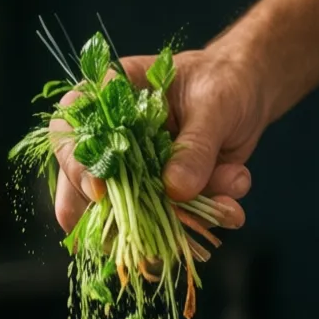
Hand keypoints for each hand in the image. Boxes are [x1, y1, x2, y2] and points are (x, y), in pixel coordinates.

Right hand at [50, 50, 266, 233]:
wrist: (249, 91)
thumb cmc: (224, 80)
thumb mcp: (214, 104)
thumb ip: (196, 145)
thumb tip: (175, 190)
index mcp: (109, 97)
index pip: (69, 128)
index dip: (75, 162)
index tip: (99, 190)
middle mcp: (112, 138)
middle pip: (81, 184)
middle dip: (110, 216)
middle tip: (138, 239)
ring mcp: (134, 169)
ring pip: (125, 214)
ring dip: (172, 222)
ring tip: (223, 208)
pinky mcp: (161, 193)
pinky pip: (167, 222)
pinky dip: (200, 223)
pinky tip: (232, 207)